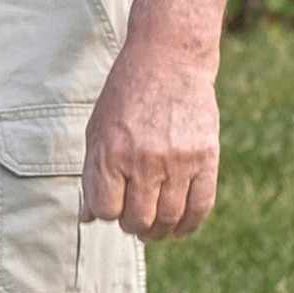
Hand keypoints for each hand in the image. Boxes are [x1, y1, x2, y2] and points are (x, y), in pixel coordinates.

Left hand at [83, 46, 221, 238]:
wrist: (169, 62)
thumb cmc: (125, 97)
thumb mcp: (97, 131)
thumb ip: (92, 176)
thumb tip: (87, 219)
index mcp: (110, 154)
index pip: (105, 210)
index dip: (107, 214)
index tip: (112, 206)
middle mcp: (143, 160)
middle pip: (137, 219)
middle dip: (133, 226)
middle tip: (134, 222)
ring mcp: (177, 161)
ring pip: (168, 217)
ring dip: (159, 231)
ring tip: (154, 228)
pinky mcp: (206, 158)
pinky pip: (201, 205)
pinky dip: (190, 224)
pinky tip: (180, 230)